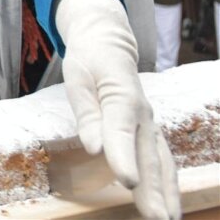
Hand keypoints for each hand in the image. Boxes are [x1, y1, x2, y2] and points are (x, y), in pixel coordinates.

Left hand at [56, 0, 180, 219]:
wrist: (109, 44)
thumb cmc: (90, 61)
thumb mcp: (78, 79)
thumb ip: (87, 113)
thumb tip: (94, 147)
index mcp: (122, 96)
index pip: (122, 130)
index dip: (125, 157)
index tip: (129, 182)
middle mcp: (143, 114)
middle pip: (148, 154)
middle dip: (153, 189)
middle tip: (157, 218)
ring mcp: (150, 125)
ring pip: (162, 162)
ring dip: (166, 193)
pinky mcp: (150, 133)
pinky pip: (162, 161)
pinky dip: (167, 185)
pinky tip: (169, 206)